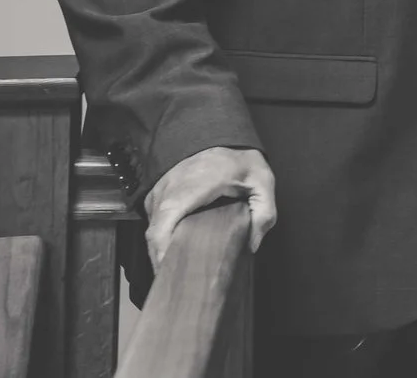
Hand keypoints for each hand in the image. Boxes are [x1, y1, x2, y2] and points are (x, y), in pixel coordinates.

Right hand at [143, 146, 275, 265]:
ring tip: (178, 271)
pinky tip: (175, 251)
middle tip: (178, 281)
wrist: (217, 135)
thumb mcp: (262, 181)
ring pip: (152, 229)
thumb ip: (264, 212)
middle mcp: (168, 190)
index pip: (164, 223)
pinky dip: (162, 239)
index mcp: (191, 188)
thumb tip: (252, 244)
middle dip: (162, 260)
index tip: (170, 271)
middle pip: (154, 233)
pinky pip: (154, 222)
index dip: (162, 251)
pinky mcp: (157, 196)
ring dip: (161, 250)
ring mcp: (159, 192)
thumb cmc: (238, 159)